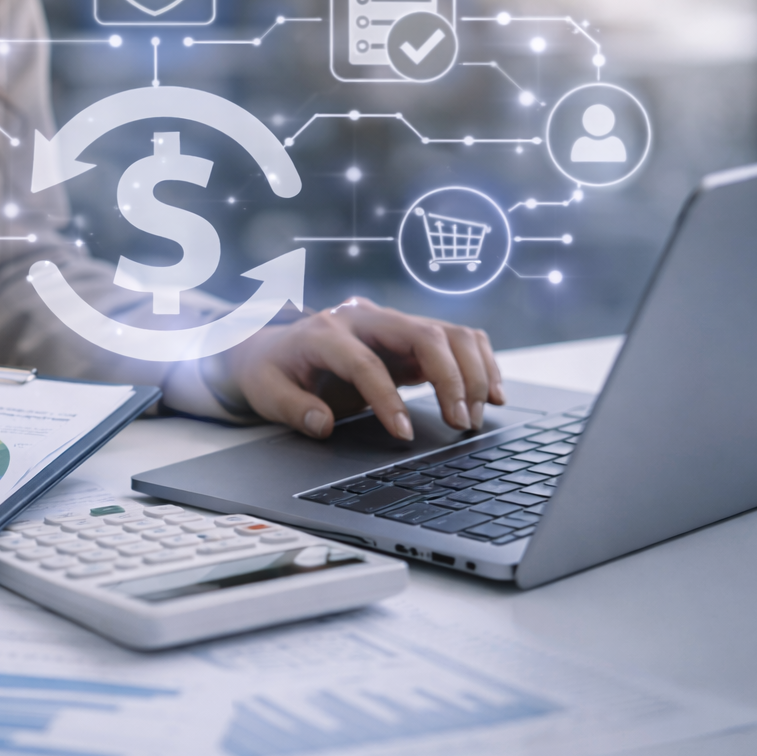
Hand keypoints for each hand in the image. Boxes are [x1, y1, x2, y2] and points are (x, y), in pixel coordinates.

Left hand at [214, 297, 503, 440]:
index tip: (404, 436)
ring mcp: (393, 325)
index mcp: (325, 331)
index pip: (366, 362)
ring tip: (475, 417)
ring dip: (474, 373)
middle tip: (460, 424)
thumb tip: (321, 424)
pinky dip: (481, 364)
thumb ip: (292, 408)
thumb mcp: (265, 391)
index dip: (388, 400)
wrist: (274, 348)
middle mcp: (366, 319)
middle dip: (451, 380)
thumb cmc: (271, 371)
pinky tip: (491, 395)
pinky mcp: (411, 338)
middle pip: (424, 335)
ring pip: (450, 333)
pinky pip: (458, 341)